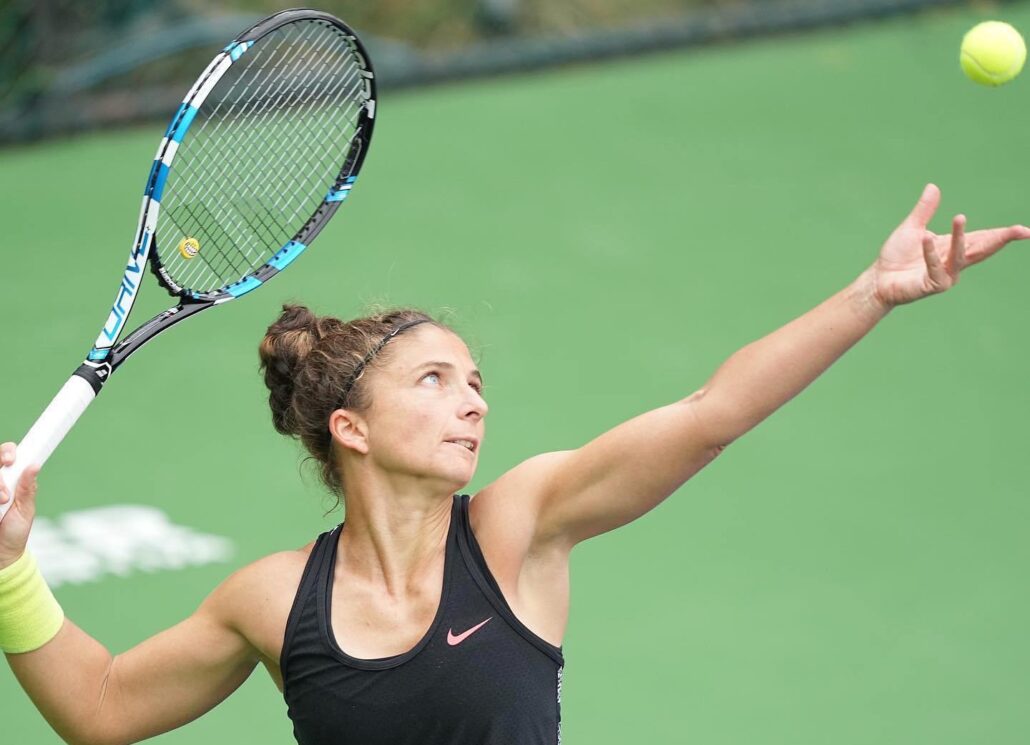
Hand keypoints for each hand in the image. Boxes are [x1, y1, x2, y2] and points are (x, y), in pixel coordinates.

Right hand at [0, 442, 40, 568]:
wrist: (2, 554)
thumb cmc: (16, 531)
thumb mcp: (26, 510)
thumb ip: (28, 488)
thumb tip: (35, 465)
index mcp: (10, 479)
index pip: (5, 456)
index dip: (7, 452)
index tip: (11, 460)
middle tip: (5, 495)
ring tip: (1, 503)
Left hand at [870, 183, 1029, 308]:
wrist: (878, 279)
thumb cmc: (896, 257)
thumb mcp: (912, 228)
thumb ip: (925, 210)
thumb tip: (933, 187)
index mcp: (953, 248)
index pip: (983, 239)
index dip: (1003, 234)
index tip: (1024, 230)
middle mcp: (954, 262)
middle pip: (983, 249)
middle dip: (1002, 240)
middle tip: (1022, 231)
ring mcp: (945, 275)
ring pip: (960, 256)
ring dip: (960, 237)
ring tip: (960, 217)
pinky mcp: (932, 285)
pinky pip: (935, 267)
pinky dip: (930, 253)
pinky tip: (927, 239)